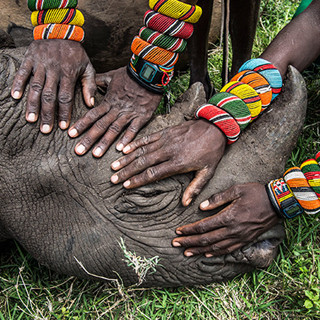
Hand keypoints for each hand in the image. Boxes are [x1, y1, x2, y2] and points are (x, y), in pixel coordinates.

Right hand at [11, 40, 95, 133]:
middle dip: (47, 114)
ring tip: (31, 119)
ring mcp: (40, 63)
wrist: (61, 29)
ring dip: (32, 104)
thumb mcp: (88, 67)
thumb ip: (89, 85)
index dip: (64, 112)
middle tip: (45, 130)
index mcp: (69, 73)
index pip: (66, 97)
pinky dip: (18, 84)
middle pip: (50, 96)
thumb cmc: (76, 53)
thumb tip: (91, 104)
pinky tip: (16, 97)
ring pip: (35, 87)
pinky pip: (23, 72)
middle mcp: (54, 70)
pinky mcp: (30, 58)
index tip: (62, 127)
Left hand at [68, 67, 161, 155]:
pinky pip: (133, 130)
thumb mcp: (111, 76)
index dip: (81, 125)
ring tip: (96, 154)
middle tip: (78, 151)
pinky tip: (121, 150)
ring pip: (114, 130)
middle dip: (88, 139)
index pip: (92, 115)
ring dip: (104, 143)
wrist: (149, 73)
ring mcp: (129, 114)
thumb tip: (88, 82)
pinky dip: (127, 139)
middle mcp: (116, 110)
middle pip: (100, 126)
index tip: (70, 134)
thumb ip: (98, 81)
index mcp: (108, 101)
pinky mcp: (142, 117)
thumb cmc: (130, 74)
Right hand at [110, 119, 226, 205]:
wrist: (215, 127)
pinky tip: (124, 148)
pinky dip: (135, 143)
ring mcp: (165, 140)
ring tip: (114, 166)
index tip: (126, 185)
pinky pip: (147, 138)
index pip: (153, 173)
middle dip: (127, 171)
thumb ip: (195, 188)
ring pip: (142, 150)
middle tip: (113, 178)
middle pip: (143, 162)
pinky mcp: (165, 132)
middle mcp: (168, 151)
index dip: (138, 180)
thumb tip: (185, 204)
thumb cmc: (211, 151)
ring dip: (127, 158)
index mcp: (178, 163)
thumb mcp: (207, 172)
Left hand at [172, 183, 279, 256]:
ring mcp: (240, 237)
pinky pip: (228, 250)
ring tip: (186, 253)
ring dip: (199, 250)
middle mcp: (233, 230)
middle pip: (206, 239)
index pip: (204, 226)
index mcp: (228, 217)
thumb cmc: (256, 193)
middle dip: (189, 242)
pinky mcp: (246, 240)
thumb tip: (201, 207)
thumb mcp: (236, 190)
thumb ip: (217, 199)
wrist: (278, 203)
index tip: (178, 231)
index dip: (189, 230)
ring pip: (215, 247)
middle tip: (175, 244)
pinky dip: (216, 253)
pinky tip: (207, 254)